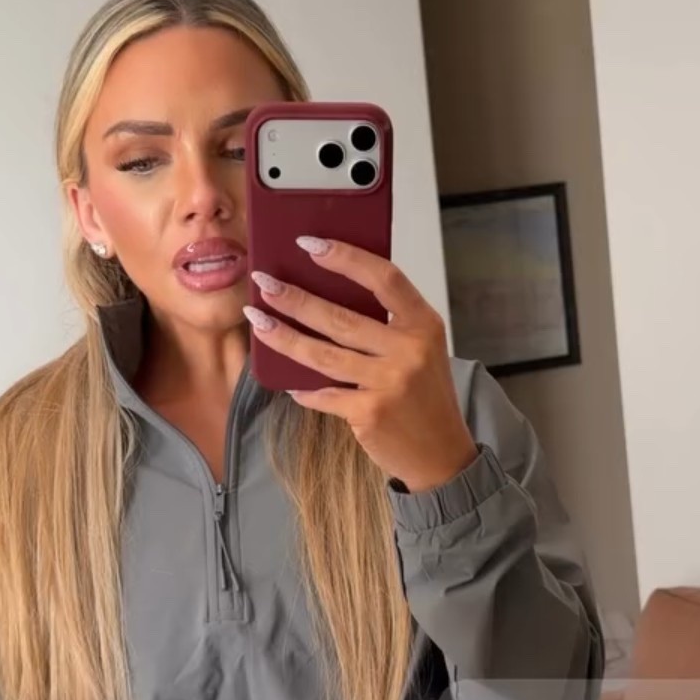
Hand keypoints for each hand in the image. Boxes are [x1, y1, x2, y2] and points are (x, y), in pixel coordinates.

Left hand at [245, 237, 479, 492]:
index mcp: (424, 325)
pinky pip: (324, 394)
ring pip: (323, 355)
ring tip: (257, 321)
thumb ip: (389, 325)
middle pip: (340, 318)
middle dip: (294, 298)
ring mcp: (389, 383)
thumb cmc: (425, 397)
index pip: (384, 278)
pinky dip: (304, 390)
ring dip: (284, 337)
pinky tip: (287, 384)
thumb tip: (326, 296)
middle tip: (262, 283)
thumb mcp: (422, 350)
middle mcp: (409, 350)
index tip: (309, 244)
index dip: (346, 257)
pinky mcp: (370, 413)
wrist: (442, 454)